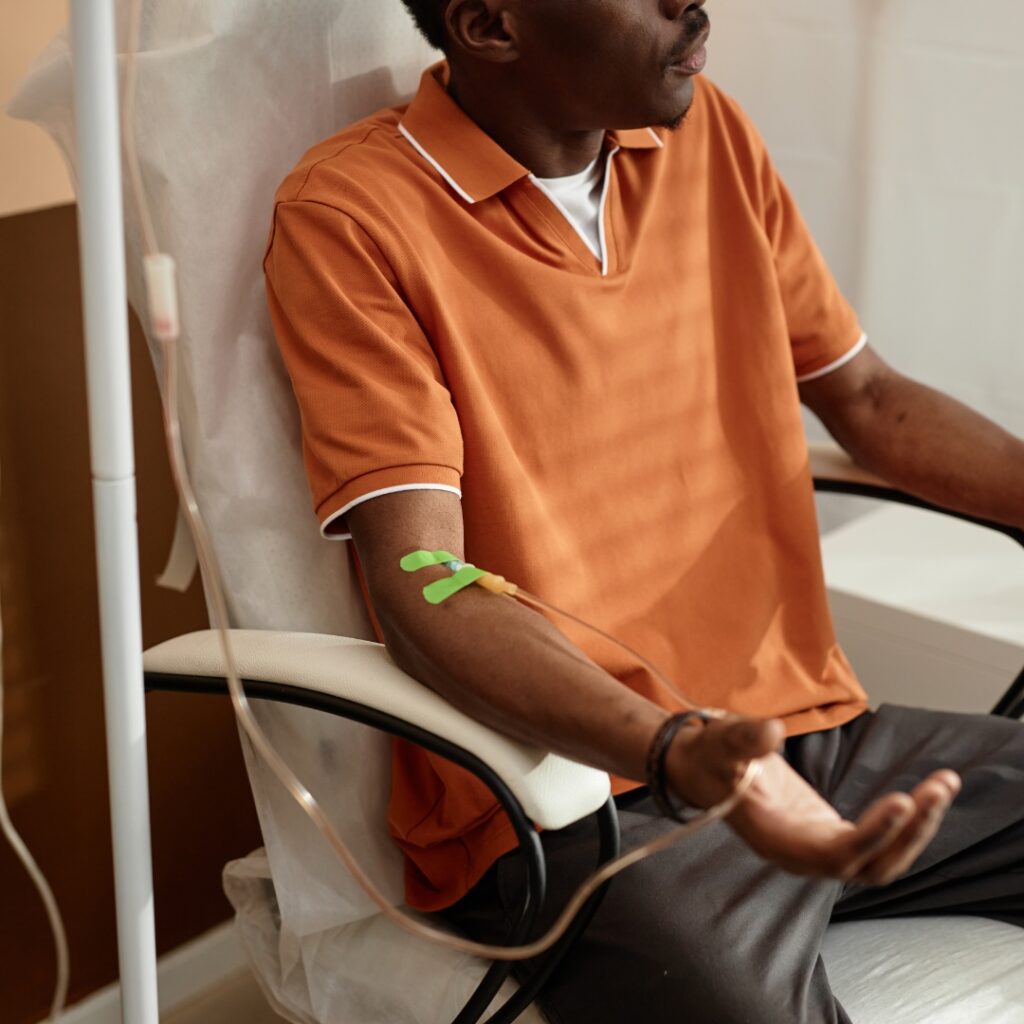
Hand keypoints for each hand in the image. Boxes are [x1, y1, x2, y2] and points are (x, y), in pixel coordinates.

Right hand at [664, 716, 960, 884]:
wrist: (702, 770)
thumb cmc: (711, 758)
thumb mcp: (723, 743)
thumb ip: (746, 739)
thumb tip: (773, 731)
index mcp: (777, 841)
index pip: (835, 853)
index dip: (873, 833)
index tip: (903, 800)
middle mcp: (802, 857)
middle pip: (871, 864)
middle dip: (911, 831)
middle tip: (939, 787)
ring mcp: (818, 850)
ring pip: (881, 859)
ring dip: (916, 828)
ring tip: (943, 785)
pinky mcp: (829, 837)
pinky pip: (878, 844)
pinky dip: (905, 823)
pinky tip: (924, 793)